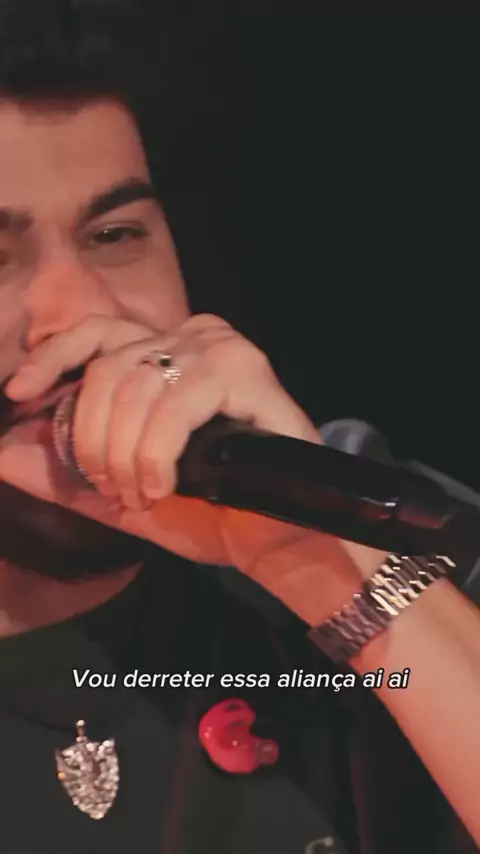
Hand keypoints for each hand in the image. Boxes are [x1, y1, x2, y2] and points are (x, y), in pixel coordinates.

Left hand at [1, 314, 365, 620]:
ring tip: (141, 494)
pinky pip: (177, 403)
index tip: (20, 395)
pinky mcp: (248, 372)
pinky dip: (157, 451)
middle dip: (93, 438)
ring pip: (138, 381)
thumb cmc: (206, 512)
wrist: (275, 539)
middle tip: (109, 489)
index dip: (53, 358)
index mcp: (164, 352)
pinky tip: (162, 485)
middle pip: (110, 364)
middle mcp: (192, 336)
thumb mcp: (119, 494)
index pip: (96, 333)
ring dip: (124, 452)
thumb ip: (61, 475)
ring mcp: (222, 349)